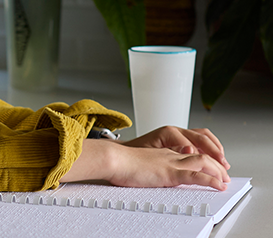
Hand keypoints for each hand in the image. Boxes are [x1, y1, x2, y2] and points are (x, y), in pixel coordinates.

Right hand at [61, 130, 230, 190]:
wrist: (112, 158)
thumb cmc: (117, 162)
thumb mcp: (135, 163)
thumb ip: (145, 167)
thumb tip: (144, 174)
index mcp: (161, 152)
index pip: (188, 152)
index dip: (203, 158)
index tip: (210, 167)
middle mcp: (169, 154)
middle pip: (200, 154)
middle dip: (216, 164)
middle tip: (224, 174)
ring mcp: (171, 162)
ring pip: (203, 161)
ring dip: (218, 171)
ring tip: (226, 180)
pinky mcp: (170, 172)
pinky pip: (196, 175)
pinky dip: (211, 180)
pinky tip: (219, 185)